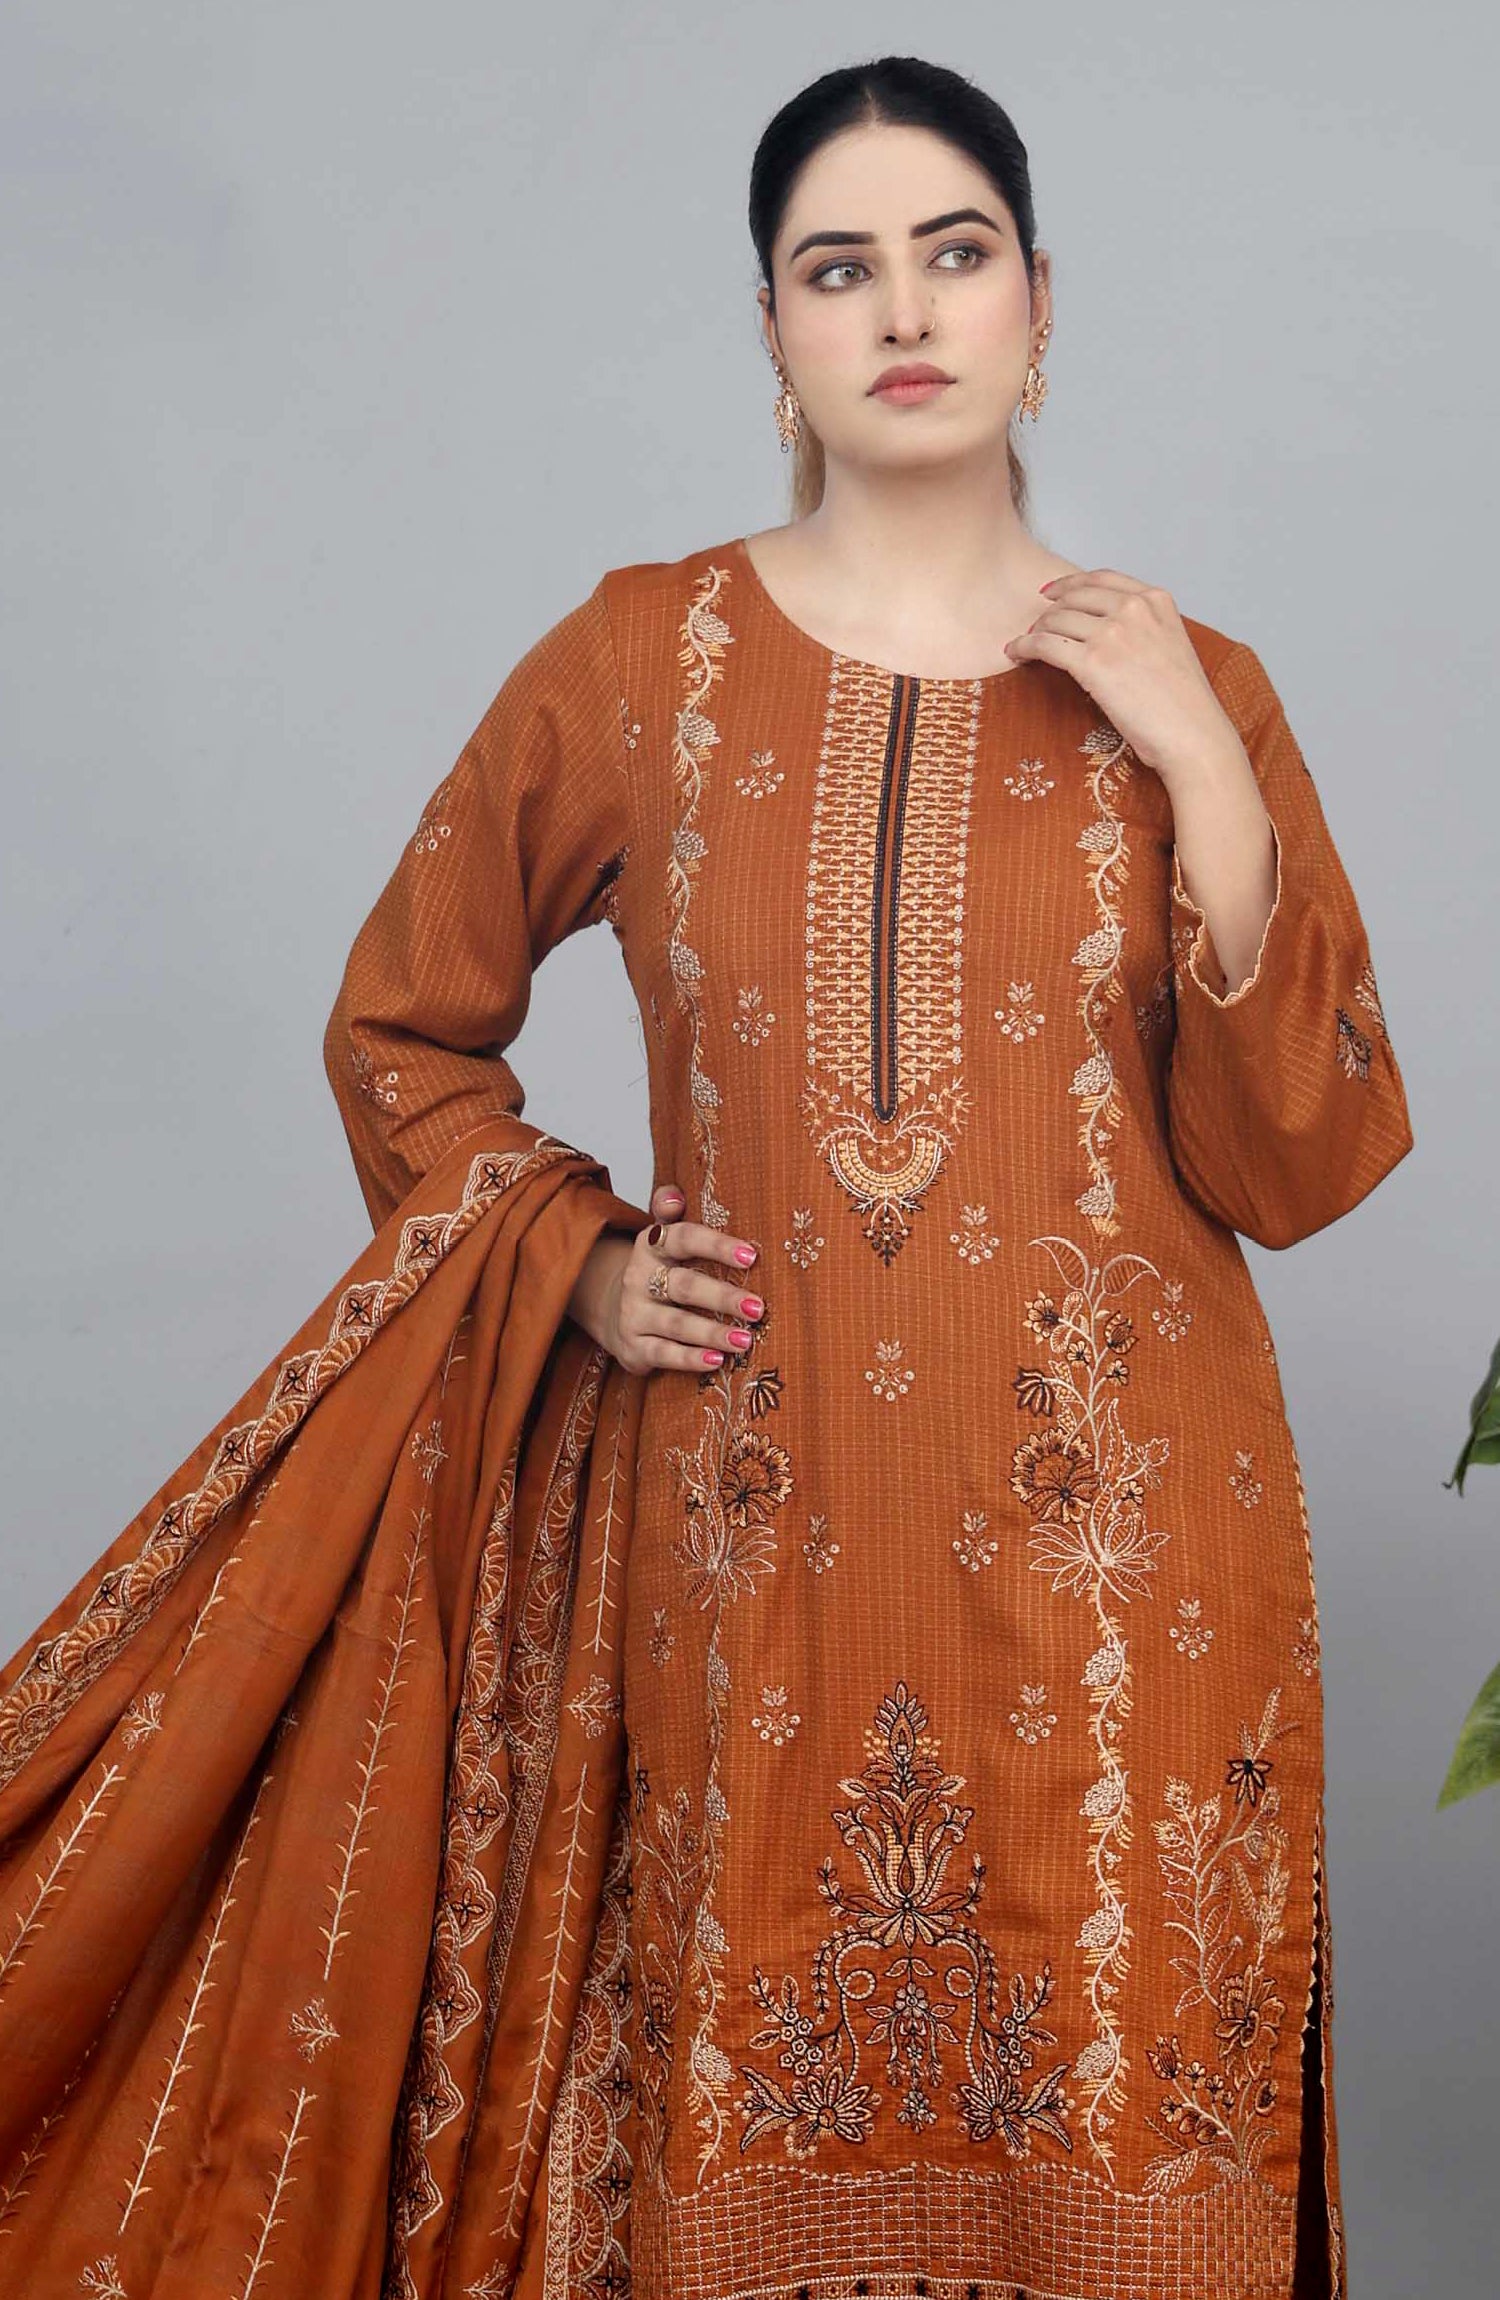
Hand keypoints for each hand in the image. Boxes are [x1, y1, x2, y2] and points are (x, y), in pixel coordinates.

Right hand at [567, 1181, 763, 1376]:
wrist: (615, 1311)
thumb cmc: (657, 1271)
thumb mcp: (661, 1237)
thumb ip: (669, 1211)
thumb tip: (674, 1195)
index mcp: (651, 1245)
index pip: (683, 1238)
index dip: (716, 1245)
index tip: (751, 1255)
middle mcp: (638, 1278)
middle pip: (684, 1286)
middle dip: (722, 1297)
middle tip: (758, 1307)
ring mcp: (635, 1314)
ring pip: (677, 1324)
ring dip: (712, 1333)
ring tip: (745, 1339)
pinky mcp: (634, 1346)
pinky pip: (664, 1354)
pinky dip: (691, 1359)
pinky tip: (718, 1361)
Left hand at [1004, 569, 1247, 794]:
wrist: (1192, 734)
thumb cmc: (1183, 703)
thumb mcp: (1171, 645)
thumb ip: (1144, 626)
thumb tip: (1104, 628)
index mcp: (1156, 600)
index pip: (1102, 579)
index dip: (1070, 583)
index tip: (1052, 592)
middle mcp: (1134, 608)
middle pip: (1074, 597)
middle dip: (1050, 611)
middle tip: (1036, 626)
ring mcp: (1112, 633)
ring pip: (1056, 619)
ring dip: (1035, 630)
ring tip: (1026, 644)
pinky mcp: (1092, 661)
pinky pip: (1044, 644)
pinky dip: (1024, 646)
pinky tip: (1016, 652)